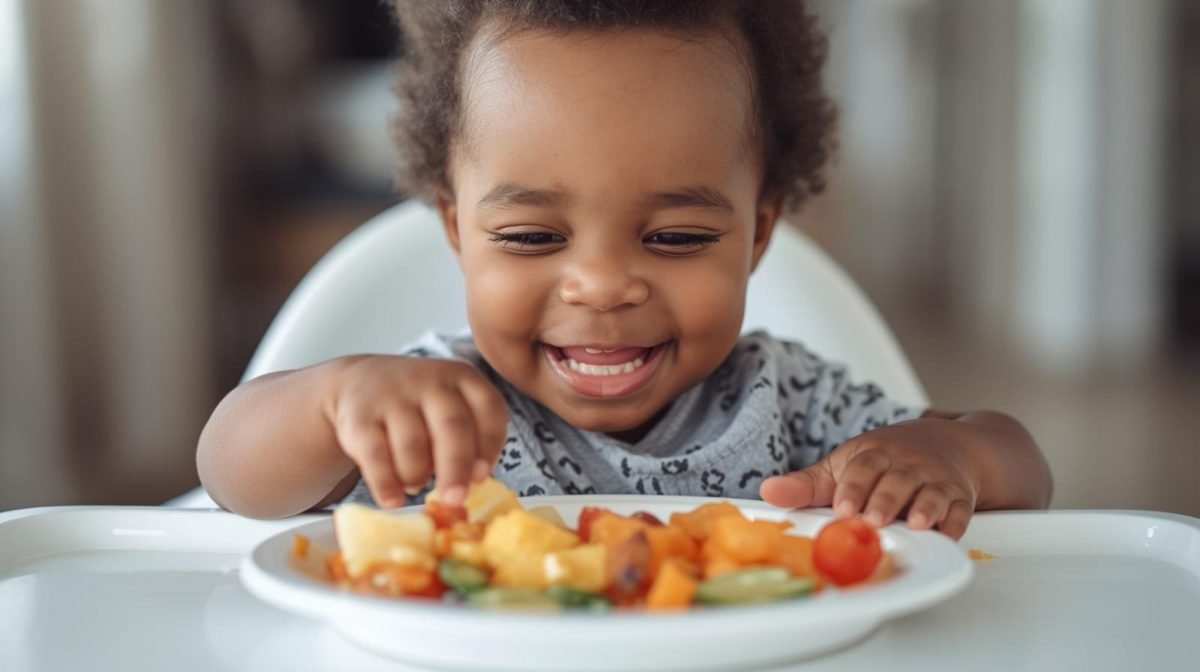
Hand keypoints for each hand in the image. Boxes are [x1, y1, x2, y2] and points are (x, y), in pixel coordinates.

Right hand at [325, 355, 507, 508]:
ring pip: (413, 446)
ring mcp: (392, 395)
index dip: (490, 444)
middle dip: (457, 468)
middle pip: (452, 426)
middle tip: (456, 500)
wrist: (357, 382)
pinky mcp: (359, 417)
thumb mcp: (448, 407)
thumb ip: (468, 438)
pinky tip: (393, 500)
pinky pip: (376, 457)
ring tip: (416, 484)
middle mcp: (429, 380)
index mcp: (461, 376)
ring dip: (418, 476)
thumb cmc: (417, 407)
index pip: (488, 406)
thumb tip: (474, 482)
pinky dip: (386, 485)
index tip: (482, 476)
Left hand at [759, 418, 982, 538]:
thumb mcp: (842, 465)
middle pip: (896, 480)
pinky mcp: (959, 497)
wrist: (943, 443)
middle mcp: (906, 464)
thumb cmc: (883, 460)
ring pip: (930, 492)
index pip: (862, 466)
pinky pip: (960, 508)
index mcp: (874, 454)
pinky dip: (955, 521)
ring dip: (924, 507)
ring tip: (915, 523)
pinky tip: (947, 532)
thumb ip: (807, 484)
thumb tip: (767, 492)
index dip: (852, 486)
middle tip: (872, 520)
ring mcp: (934, 479)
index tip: (842, 506)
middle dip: (885, 500)